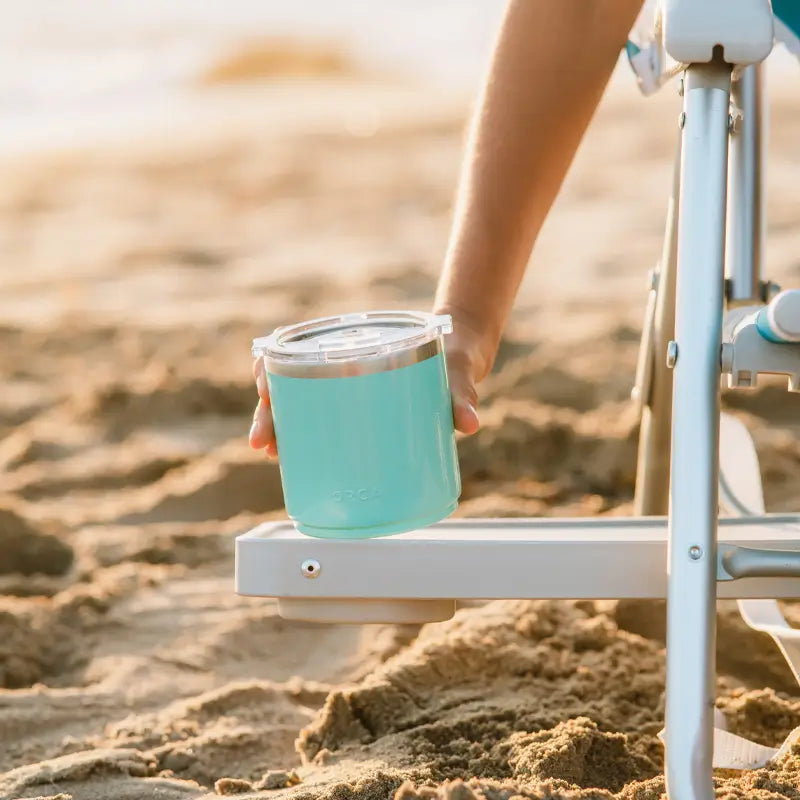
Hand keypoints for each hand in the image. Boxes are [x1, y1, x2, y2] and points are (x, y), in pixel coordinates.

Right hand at [248, 313, 486, 456]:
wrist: (464, 356)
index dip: (270, 368)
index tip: (266, 389)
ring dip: (280, 429)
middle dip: (269, 413)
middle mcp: (342, 363)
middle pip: (288, 383)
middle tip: (266, 445)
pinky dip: (305, 440)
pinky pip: (322, 422)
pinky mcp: (360, 410)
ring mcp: (347, 388)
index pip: (293, 348)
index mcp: (354, 342)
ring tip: (274, 455)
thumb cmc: (454, 355)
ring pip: (298, 405)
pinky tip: (297, 462)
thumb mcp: (457, 369)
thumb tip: (469, 425)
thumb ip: (462, 393)